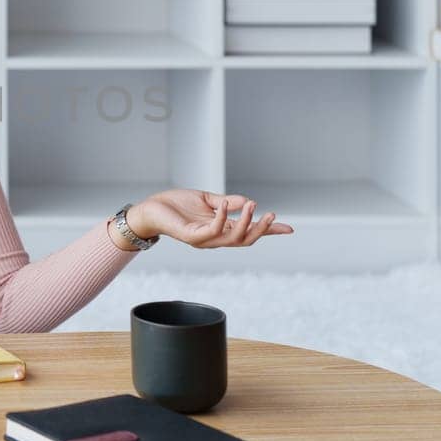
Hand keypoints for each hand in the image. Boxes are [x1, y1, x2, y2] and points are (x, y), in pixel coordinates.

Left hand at [127, 189, 292, 248]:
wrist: (150, 209)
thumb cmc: (175, 205)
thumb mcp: (206, 200)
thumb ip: (226, 201)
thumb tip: (247, 200)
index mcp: (221, 229)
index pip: (249, 232)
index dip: (269, 231)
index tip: (289, 229)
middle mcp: (215, 238)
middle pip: (246, 240)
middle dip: (261, 229)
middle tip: (271, 214)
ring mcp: (204, 239)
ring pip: (232, 238)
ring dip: (245, 222)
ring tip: (253, 205)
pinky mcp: (192, 236)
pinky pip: (212, 230)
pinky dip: (222, 217)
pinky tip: (227, 204)